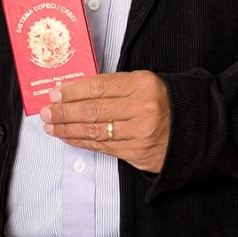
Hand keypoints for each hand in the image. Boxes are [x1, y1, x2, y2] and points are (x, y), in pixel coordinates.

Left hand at [39, 71, 170, 172]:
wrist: (191, 127)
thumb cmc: (160, 100)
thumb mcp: (142, 82)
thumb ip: (113, 86)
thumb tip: (75, 91)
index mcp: (142, 84)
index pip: (99, 87)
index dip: (74, 91)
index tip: (55, 93)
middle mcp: (142, 109)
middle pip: (94, 110)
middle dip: (65, 111)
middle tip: (46, 111)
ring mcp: (140, 133)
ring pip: (95, 131)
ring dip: (67, 129)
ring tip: (50, 125)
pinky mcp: (138, 154)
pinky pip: (103, 147)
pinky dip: (81, 142)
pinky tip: (67, 137)